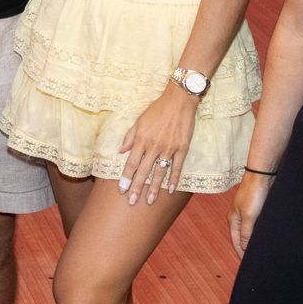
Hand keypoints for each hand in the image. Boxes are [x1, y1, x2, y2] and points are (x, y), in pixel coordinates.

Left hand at [118, 87, 197, 204]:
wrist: (179, 100)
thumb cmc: (157, 109)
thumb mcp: (139, 120)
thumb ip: (130, 137)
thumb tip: (120, 150)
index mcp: (141, 139)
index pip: (132, 163)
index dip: (126, 178)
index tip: (121, 190)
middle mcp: (154, 146)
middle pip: (143, 171)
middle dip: (137, 188)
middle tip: (132, 202)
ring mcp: (169, 148)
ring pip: (159, 172)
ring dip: (154, 188)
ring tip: (150, 201)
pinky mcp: (182, 148)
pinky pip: (177, 167)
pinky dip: (174, 179)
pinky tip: (170, 190)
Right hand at [229, 172, 273, 255]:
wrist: (262, 175)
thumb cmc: (254, 193)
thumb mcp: (249, 216)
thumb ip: (246, 233)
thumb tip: (244, 248)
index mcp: (233, 220)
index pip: (236, 242)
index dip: (241, 253)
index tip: (248, 265)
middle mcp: (239, 218)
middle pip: (241, 238)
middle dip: (246, 249)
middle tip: (255, 260)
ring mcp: (247, 213)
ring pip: (249, 232)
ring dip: (253, 240)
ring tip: (261, 251)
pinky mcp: (256, 208)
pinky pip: (256, 225)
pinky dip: (259, 232)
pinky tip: (265, 236)